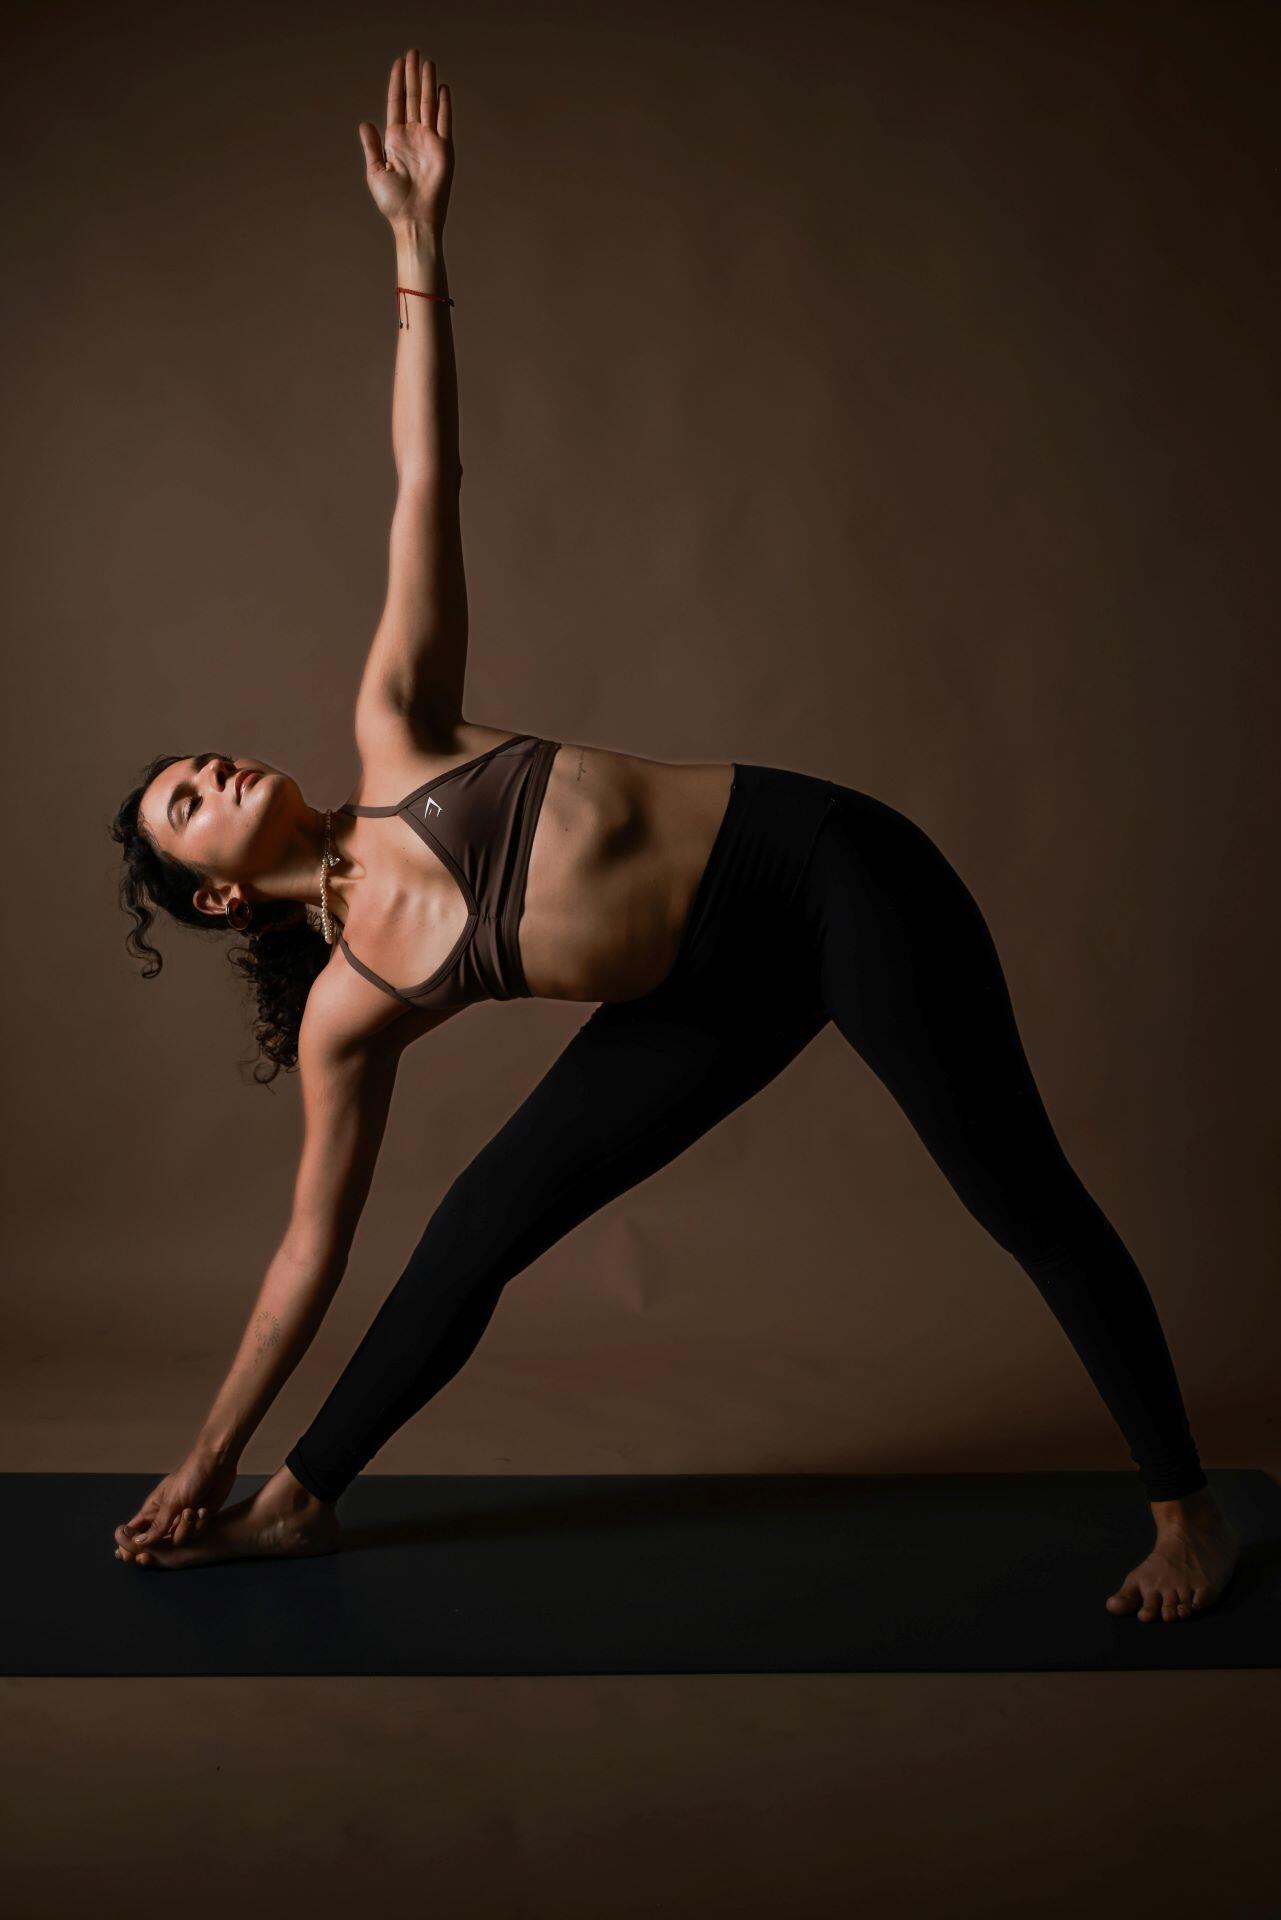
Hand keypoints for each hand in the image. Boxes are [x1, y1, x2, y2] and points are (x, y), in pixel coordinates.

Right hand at [114, 1448, 239, 1561]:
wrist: (217, 1464)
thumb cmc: (190, 1476)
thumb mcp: (171, 1502)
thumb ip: (157, 1525)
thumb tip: (137, 1543)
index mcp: (153, 1508)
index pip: (135, 1530)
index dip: (129, 1545)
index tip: (127, 1558)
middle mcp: (166, 1517)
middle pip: (157, 1542)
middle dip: (164, 1543)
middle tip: (168, 1539)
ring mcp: (182, 1519)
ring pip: (179, 1539)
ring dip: (187, 1527)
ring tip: (193, 1510)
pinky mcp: (199, 1520)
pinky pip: (196, 1533)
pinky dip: (201, 1522)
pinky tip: (205, 1510)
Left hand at [359, 49, 453, 231]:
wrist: (413, 220)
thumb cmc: (393, 203)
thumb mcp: (375, 172)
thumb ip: (371, 146)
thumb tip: (365, 123)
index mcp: (395, 140)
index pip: (397, 103)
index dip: (397, 83)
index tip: (398, 63)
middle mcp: (413, 137)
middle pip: (413, 98)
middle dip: (412, 75)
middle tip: (413, 52)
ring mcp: (429, 141)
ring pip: (428, 104)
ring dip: (427, 83)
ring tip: (426, 62)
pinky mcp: (444, 150)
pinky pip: (444, 122)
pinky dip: (444, 105)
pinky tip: (442, 88)